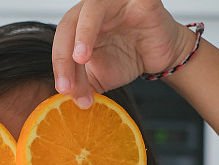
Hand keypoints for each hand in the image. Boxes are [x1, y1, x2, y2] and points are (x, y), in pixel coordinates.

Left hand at [52, 0, 195, 106]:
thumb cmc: (128, 60)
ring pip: (92, 10)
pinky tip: (120, 31)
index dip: (59, 65)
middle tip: (67, 83)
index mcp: (78, 26)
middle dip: (64, 55)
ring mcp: (116, 3)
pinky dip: (123, 10)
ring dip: (84, 34)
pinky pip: (132, 1)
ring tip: (80, 59)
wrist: (159, 58)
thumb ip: (81, 86)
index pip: (61, 42)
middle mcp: (93, 10)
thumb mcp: (99, 78)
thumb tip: (63, 100)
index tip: (64, 90)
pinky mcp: (141, 2)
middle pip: (69, 24)